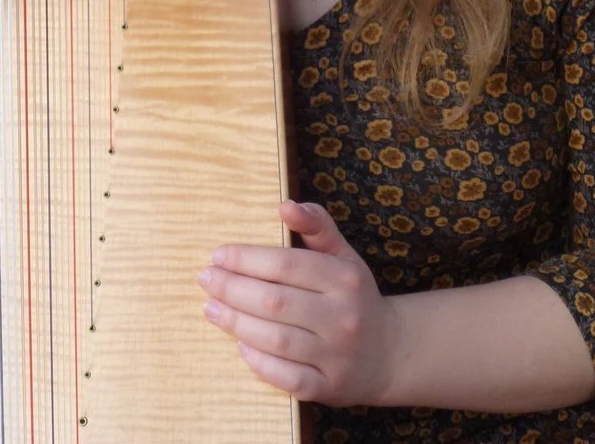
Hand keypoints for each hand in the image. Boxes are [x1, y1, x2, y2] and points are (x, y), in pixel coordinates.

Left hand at [199, 200, 401, 406]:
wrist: (389, 353)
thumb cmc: (353, 295)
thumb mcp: (343, 254)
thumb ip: (316, 225)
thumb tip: (284, 205)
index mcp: (344, 279)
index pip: (286, 265)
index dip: (247, 260)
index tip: (218, 255)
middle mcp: (342, 317)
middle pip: (276, 302)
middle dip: (233, 289)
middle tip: (205, 279)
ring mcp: (336, 356)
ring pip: (277, 340)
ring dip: (237, 323)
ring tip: (210, 309)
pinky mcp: (329, 388)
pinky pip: (287, 378)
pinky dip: (260, 363)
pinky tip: (240, 345)